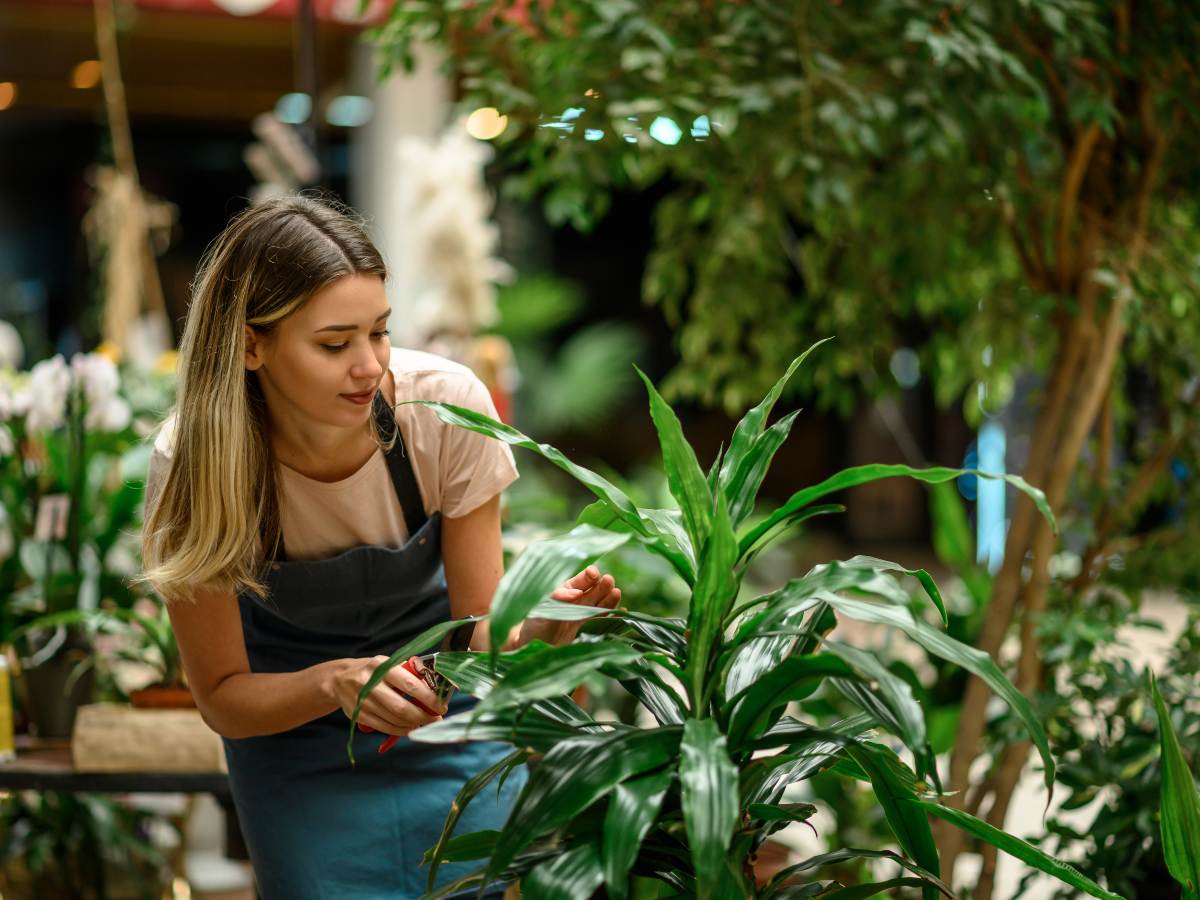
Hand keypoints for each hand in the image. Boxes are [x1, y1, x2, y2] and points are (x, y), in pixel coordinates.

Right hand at [331, 655, 448, 736]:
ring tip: (427, 722)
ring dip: (414, 724)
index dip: (428, 697)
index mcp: (381, 666)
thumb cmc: (372, 671)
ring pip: (394, 720)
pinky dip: (401, 730)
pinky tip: (411, 727)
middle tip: (436, 718)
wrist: (339, 680)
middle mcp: (370, 684)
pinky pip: (385, 727)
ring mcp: (363, 702)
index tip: (441, 704)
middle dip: (423, 716)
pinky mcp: (359, 716)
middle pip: (401, 707)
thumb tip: (434, 691)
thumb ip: (409, 675)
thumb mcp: (388, 665)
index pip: (409, 684)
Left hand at [520, 565, 621, 646]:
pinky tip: (621, 613)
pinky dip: (613, 618)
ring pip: (602, 605)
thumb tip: (575, 592)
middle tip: (609, 580)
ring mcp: (586, 617)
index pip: (581, 580)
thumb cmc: (534, 624)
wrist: (533, 650)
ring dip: (610, 599)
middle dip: (602, 585)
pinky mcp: (590, 633)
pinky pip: (604, 624)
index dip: (588, 575)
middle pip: (595, 591)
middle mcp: (580, 602)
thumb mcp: (541, 609)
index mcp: (567, 591)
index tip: (593, 574)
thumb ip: (557, 598)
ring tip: (616, 593)